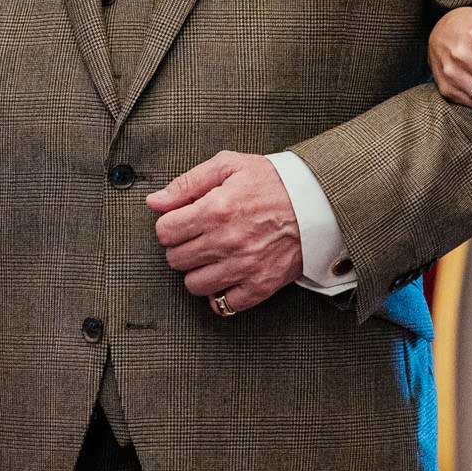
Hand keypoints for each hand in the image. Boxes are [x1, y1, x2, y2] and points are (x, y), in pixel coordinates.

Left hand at [150, 151, 304, 313]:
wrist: (317, 202)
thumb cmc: (273, 182)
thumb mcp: (229, 166)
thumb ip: (187, 183)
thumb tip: (154, 201)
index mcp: (215, 209)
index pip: (165, 232)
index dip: (170, 225)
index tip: (183, 222)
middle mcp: (226, 241)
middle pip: (175, 260)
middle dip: (182, 247)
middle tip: (199, 237)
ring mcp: (243, 267)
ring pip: (194, 285)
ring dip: (199, 271)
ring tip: (214, 256)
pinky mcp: (260, 285)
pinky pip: (224, 304)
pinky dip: (222, 294)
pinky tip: (228, 275)